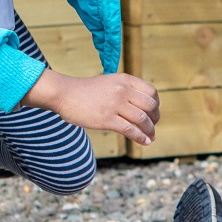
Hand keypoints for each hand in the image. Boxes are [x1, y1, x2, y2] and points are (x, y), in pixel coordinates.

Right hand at [22, 69, 160, 145]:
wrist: (65, 94)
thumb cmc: (86, 90)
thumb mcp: (110, 82)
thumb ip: (125, 89)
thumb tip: (142, 105)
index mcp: (125, 79)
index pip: (151, 92)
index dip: (156, 105)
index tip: (154, 113)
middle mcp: (122, 90)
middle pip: (150, 106)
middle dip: (155, 118)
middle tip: (153, 126)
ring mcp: (115, 104)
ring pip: (142, 119)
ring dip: (150, 130)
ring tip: (150, 137)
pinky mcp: (107, 119)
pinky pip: (130, 130)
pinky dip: (140, 137)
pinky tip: (144, 142)